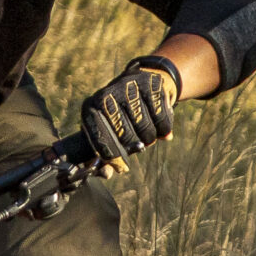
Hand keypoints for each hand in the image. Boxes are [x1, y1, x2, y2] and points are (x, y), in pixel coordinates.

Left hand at [81, 56, 180, 170]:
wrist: (144, 81)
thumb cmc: (122, 113)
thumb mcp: (109, 128)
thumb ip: (106, 152)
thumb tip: (107, 174)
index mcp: (91, 107)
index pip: (100, 138)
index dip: (112, 156)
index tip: (121, 167)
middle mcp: (108, 95)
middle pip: (126, 136)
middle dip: (135, 145)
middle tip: (138, 143)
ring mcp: (129, 87)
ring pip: (146, 129)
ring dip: (150, 137)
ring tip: (147, 131)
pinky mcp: (152, 84)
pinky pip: (162, 119)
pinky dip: (164, 128)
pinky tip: (159, 123)